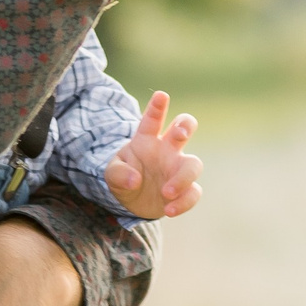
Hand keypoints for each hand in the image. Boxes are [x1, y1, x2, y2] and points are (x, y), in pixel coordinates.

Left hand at [102, 91, 202, 220]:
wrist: (132, 201)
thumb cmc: (124, 177)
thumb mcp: (112, 174)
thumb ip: (118, 173)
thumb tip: (134, 180)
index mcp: (146, 139)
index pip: (152, 120)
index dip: (157, 107)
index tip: (161, 95)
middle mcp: (167, 149)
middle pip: (184, 127)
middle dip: (185, 125)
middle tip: (179, 133)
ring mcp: (178, 168)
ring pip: (194, 163)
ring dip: (183, 178)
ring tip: (166, 192)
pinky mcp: (185, 189)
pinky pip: (193, 192)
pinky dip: (184, 202)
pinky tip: (169, 210)